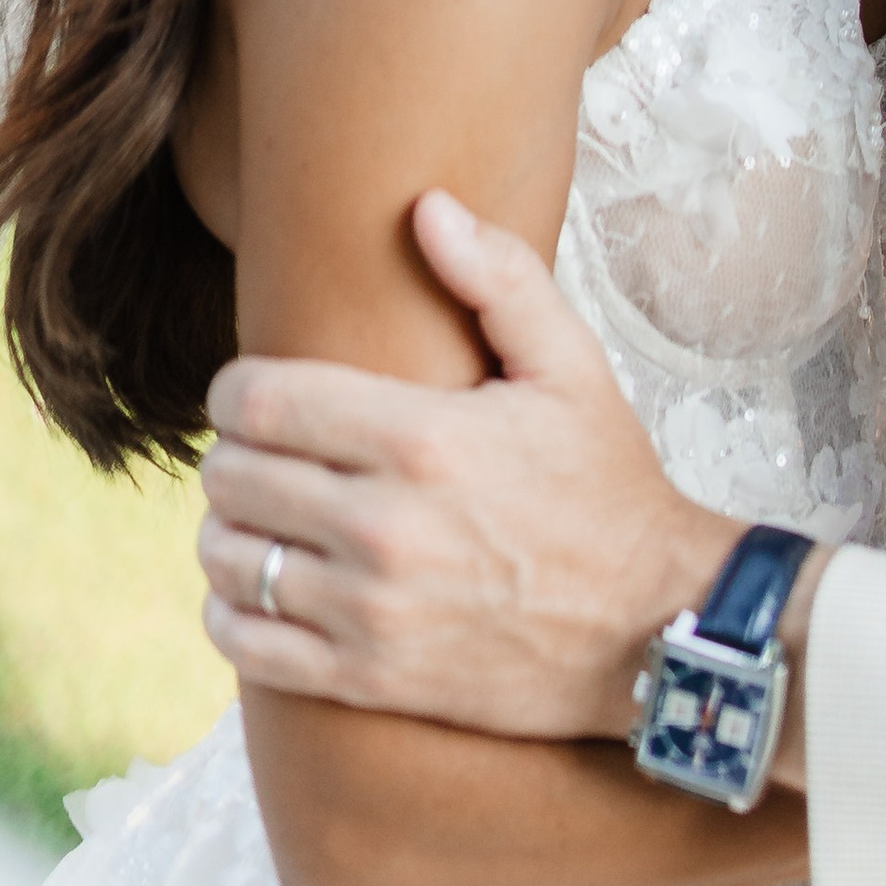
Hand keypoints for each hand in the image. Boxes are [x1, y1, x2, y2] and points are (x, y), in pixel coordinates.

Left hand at [199, 192, 731, 739]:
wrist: (656, 625)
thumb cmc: (607, 487)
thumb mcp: (572, 367)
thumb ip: (499, 278)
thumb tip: (426, 207)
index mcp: (423, 438)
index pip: (260, 401)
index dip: (234, 388)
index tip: (251, 391)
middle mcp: (385, 526)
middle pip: (234, 477)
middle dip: (235, 455)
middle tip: (263, 452)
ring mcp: (372, 610)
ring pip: (230, 559)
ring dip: (230, 531)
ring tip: (261, 517)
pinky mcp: (369, 678)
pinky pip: (246, 646)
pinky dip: (233, 613)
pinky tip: (262, 590)